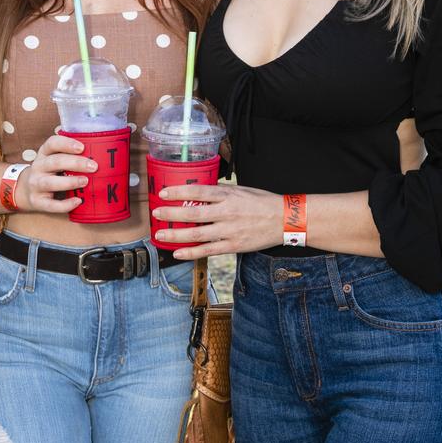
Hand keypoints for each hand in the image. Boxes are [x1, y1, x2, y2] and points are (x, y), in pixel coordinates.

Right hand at [13, 134, 96, 213]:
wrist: (25, 189)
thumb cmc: (50, 171)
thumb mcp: (55, 157)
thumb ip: (70, 151)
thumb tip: (93, 141)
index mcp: (44, 153)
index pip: (52, 143)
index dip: (66, 144)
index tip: (82, 147)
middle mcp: (38, 167)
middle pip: (54, 162)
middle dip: (75, 163)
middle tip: (93, 166)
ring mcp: (36, 184)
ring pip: (50, 182)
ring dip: (69, 182)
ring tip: (85, 181)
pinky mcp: (37, 201)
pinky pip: (50, 205)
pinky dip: (64, 204)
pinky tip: (78, 201)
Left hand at [151, 182, 281, 258]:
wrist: (284, 220)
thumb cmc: (263, 202)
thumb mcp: (242, 190)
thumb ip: (221, 192)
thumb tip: (200, 192)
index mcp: (229, 195)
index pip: (199, 191)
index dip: (179, 192)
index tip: (163, 193)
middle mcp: (227, 212)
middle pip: (193, 213)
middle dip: (171, 214)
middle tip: (156, 213)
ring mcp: (229, 231)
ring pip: (197, 234)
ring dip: (175, 235)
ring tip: (160, 235)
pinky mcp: (233, 245)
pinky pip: (208, 250)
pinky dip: (191, 252)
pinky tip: (178, 253)